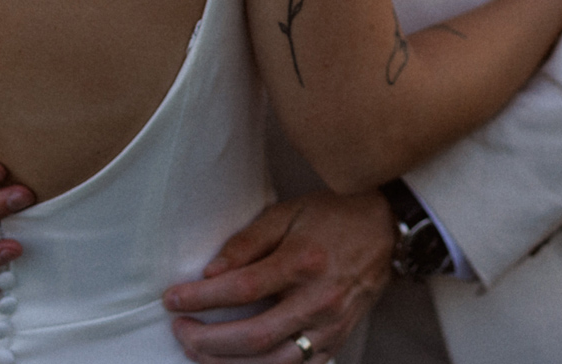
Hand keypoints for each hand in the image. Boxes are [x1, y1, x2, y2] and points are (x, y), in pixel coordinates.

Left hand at [164, 191, 392, 361]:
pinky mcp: (337, 341)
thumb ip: (248, 242)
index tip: (173, 299)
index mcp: (303, 262)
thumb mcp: (288, 212)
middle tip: (180, 329)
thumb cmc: (335, 216)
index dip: (200, 299)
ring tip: (199, 351)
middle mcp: (318, 301)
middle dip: (206, 341)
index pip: (241, 289)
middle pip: (252, 338)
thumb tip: (211, 273)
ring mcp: (330, 327)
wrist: (388, 228)